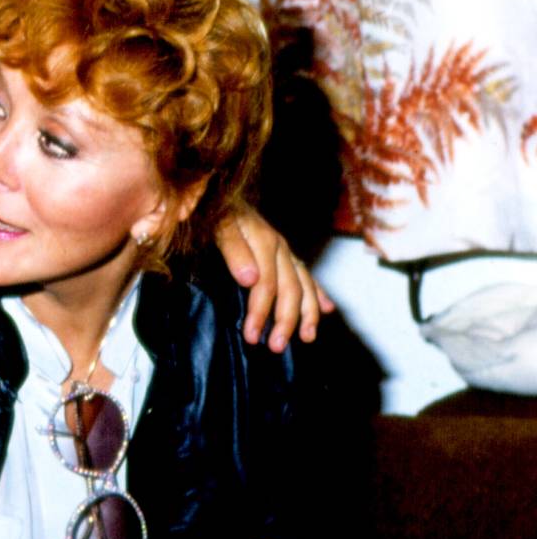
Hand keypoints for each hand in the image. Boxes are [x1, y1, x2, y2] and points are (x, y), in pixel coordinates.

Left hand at [215, 206, 334, 352]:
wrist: (214, 191)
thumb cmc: (212, 209)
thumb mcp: (217, 225)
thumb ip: (233, 249)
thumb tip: (251, 279)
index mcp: (263, 239)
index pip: (266, 284)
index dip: (260, 311)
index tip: (250, 336)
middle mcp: (278, 244)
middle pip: (289, 288)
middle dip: (285, 319)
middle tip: (275, 347)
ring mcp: (283, 248)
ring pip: (303, 283)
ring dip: (306, 313)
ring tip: (307, 338)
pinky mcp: (282, 250)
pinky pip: (305, 274)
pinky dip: (316, 293)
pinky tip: (325, 309)